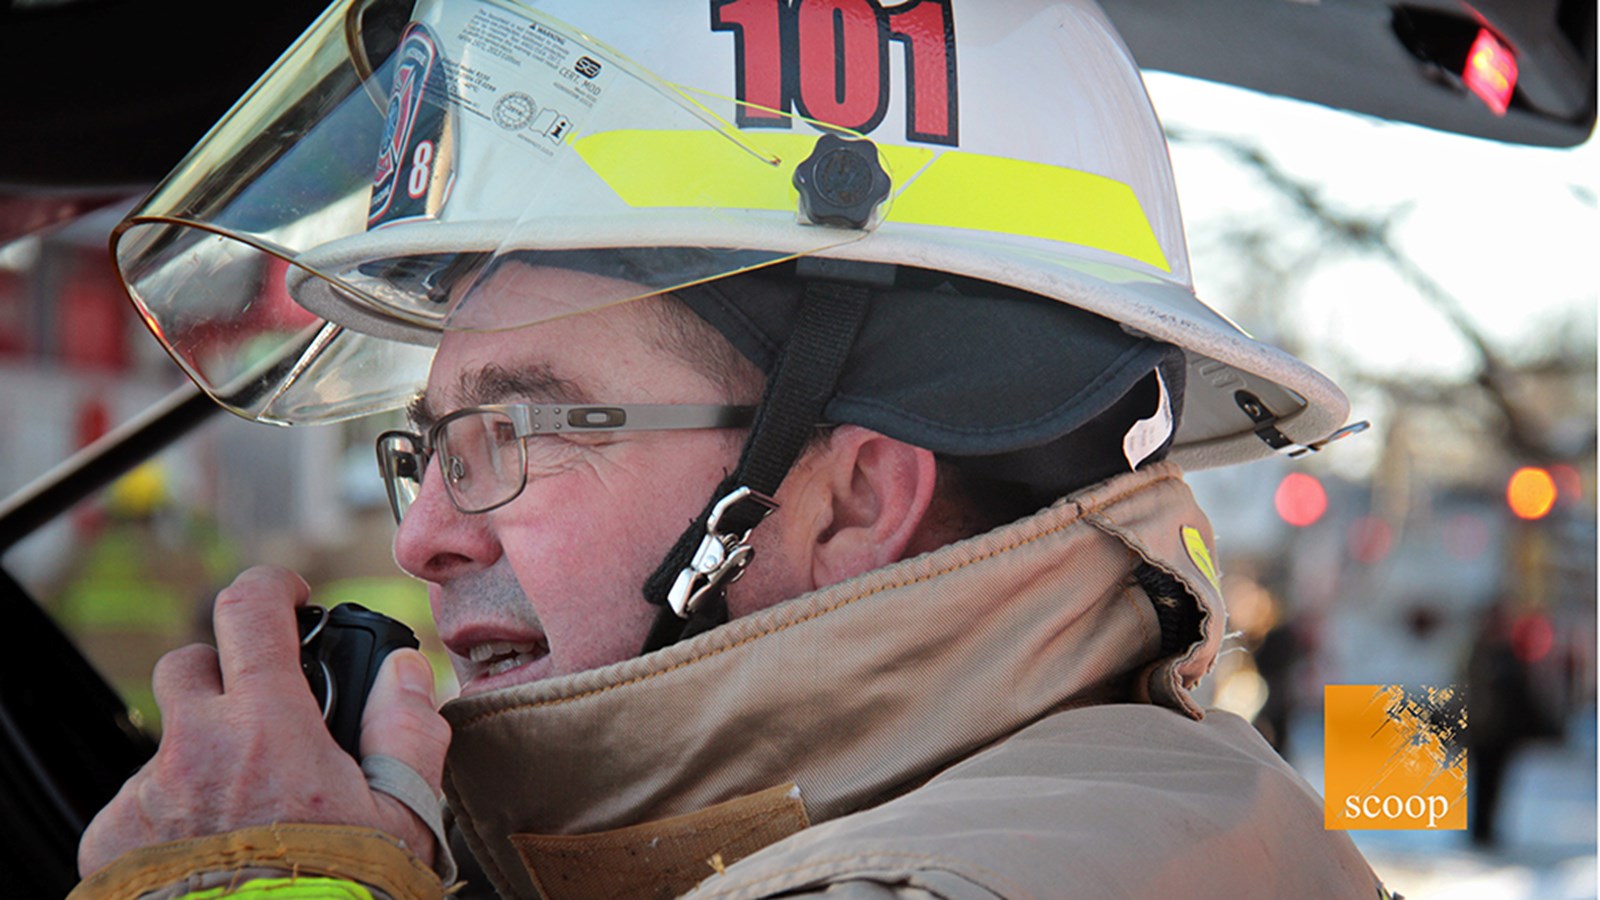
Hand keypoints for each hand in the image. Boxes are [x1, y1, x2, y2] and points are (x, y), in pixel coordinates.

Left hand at [77, 566, 450, 877]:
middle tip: (260, 712)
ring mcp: (144, 796)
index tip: (287, 595)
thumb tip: (404, 671)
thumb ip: (408, 730)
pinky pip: (137, 804)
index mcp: (267, 728)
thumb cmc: (341, 894)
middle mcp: (193, 749)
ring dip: (201, 757)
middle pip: (188, 665)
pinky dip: (169, 815)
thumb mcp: (404, 817)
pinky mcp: (108, 842)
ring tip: (244, 813)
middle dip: (223, 673)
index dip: (270, 587)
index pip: (249, 611)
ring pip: (167, 744)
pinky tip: (209, 852)